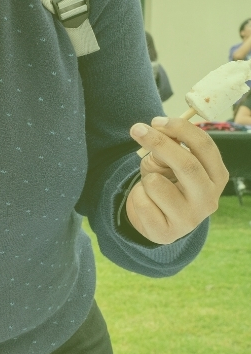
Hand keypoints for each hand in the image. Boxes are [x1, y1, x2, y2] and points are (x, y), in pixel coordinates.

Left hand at [126, 116, 227, 243]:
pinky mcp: (167, 232)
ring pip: (156, 184)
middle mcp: (209, 199)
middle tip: (136, 129)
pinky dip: (137, 197)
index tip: (156, 120)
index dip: (181, 130)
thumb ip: (167, 148)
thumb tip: (157, 132)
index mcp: (217, 176)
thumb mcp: (166, 163)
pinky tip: (147, 204)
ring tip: (150, 187)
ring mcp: (190, 219)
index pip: (205, 148)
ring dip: (145, 178)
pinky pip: (142, 202)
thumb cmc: (165, 184)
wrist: (154, 219)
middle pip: (187, 164)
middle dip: (159, 143)